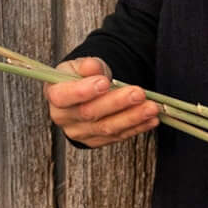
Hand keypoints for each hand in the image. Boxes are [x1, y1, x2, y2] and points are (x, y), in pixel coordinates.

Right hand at [44, 57, 159, 146]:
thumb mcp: (79, 65)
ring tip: (151, 108)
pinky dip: (137, 127)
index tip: (104, 82)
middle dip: (117, 103)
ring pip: (107, 128)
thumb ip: (86, 65)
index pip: (63, 96)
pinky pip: (118, 136)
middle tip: (138, 93)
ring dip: (132, 118)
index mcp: (55, 95)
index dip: (83, 91)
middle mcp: (64, 117)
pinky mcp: (96, 141)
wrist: (84, 93)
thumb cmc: (80, 77)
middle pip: (89, 113)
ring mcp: (80, 132)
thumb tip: (93, 67)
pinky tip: (151, 119)